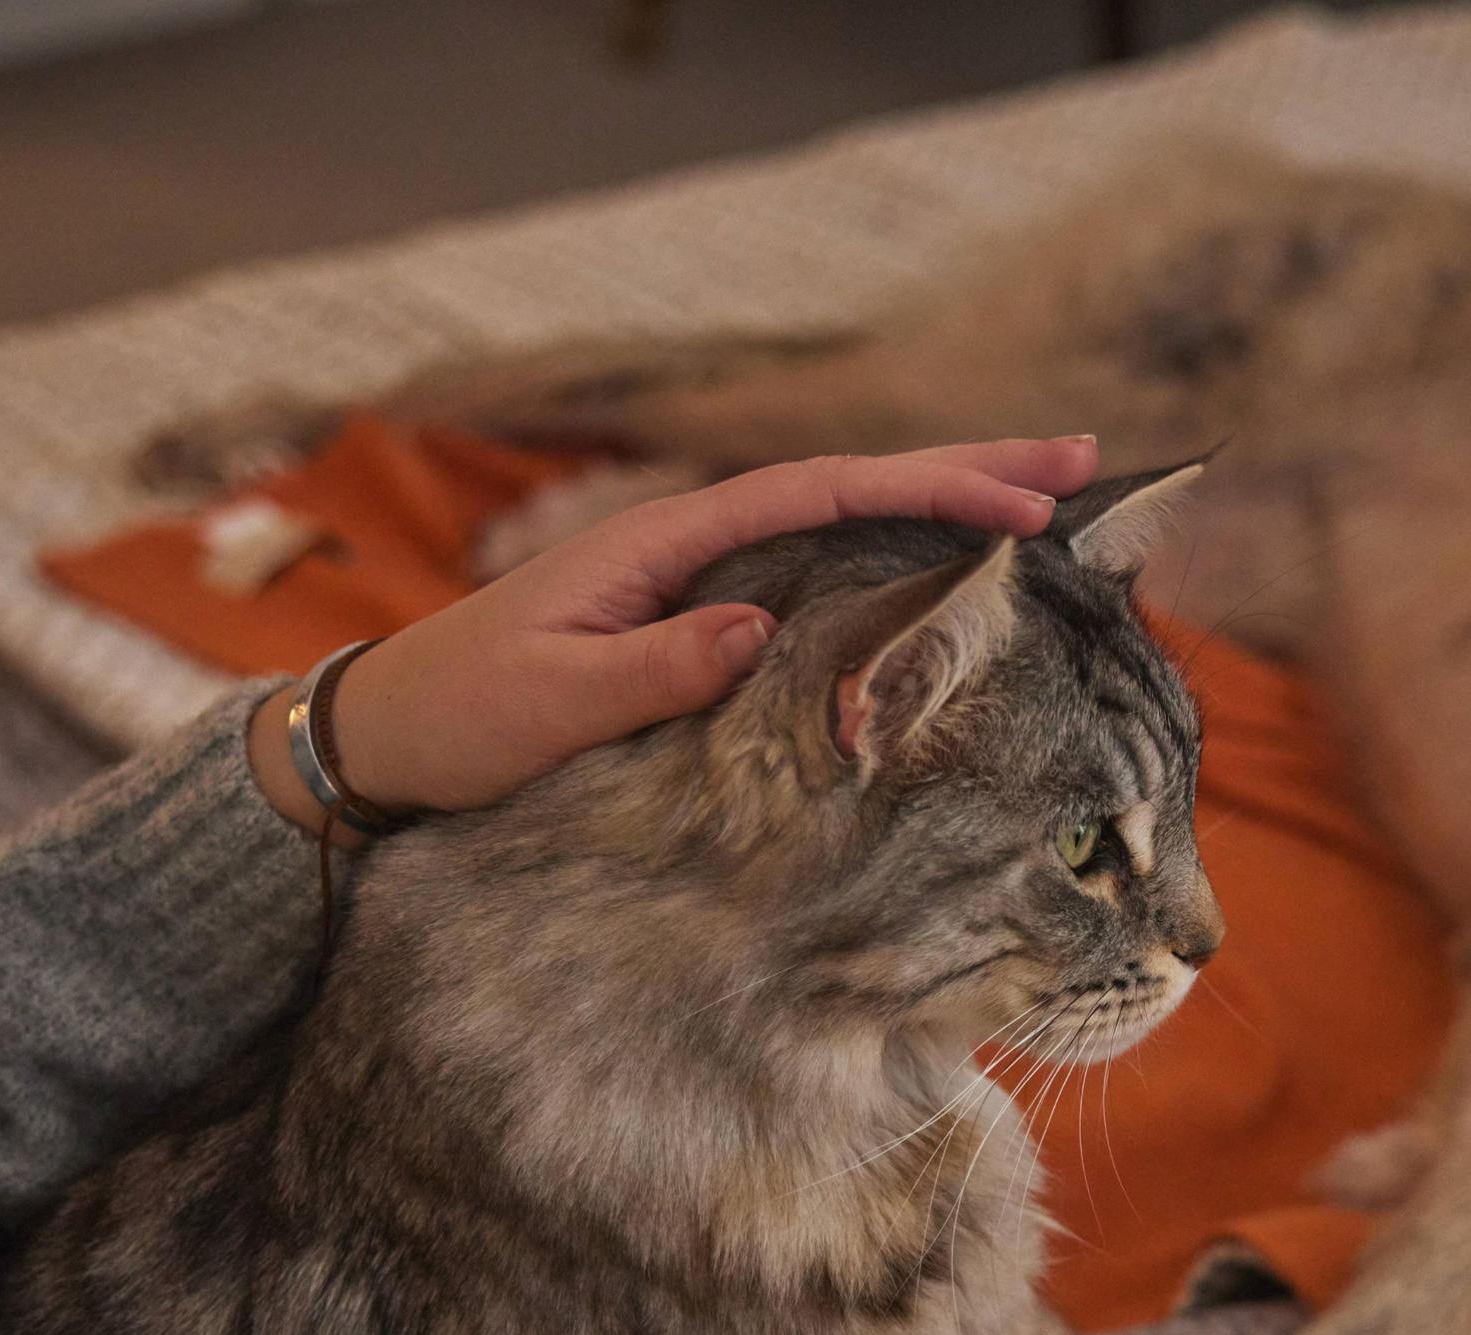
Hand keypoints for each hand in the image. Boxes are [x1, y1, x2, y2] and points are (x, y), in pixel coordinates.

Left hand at [250, 437, 1101, 833]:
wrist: (386, 739)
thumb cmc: (460, 717)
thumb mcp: (551, 702)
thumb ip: (653, 667)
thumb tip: (757, 626)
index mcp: (666, 543)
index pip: (822, 493)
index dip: (926, 490)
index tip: (1020, 503)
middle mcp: (696, 547)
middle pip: (855, 489)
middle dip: (967, 469)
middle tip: (1084, 460)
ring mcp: (704, 584)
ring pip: (848, 529)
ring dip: (944, 509)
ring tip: (1050, 499)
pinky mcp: (702, 627)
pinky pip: (821, 582)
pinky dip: (894, 565)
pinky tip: (950, 575)